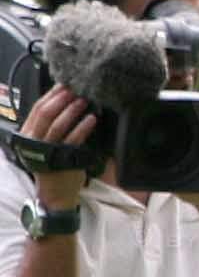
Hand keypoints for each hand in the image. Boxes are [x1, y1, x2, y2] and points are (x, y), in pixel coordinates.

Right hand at [15, 86, 98, 211]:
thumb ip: (48, 126)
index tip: (64, 84)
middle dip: (61, 99)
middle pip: (45, 114)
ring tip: (84, 100)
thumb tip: (63, 100)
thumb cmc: (53, 164)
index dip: (51, 95)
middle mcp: (33, 141)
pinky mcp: (62, 158)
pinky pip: (73, 139)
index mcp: (27, 135)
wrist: (55, 192)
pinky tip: (91, 119)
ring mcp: (47, 150)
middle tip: (75, 88)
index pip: (37, 109)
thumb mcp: (44, 143)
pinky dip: (82, 127)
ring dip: (72, 110)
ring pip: (58, 125)